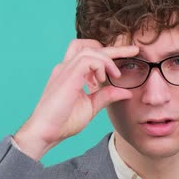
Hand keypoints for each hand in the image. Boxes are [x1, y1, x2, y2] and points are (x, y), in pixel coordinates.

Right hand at [14, 39, 138, 160]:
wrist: (44, 132)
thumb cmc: (63, 122)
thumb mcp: (91, 106)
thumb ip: (106, 96)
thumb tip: (126, 92)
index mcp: (70, 73)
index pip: (88, 54)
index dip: (108, 53)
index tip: (127, 56)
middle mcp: (66, 67)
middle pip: (89, 46)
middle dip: (114, 48)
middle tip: (134, 50)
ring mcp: (65, 69)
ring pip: (89, 49)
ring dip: (107, 59)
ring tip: (115, 75)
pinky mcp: (67, 75)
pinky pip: (88, 59)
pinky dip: (100, 65)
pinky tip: (102, 79)